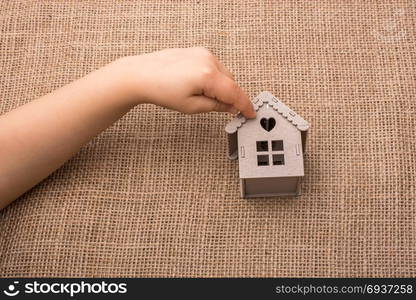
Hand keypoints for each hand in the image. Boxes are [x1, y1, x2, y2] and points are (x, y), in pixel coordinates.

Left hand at [116, 47, 255, 117]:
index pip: (234, 93)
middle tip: (222, 109)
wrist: (142, 74)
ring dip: (221, 87)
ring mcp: (203, 53)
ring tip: (202, 96)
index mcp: (207, 75)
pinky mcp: (198, 51)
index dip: (245, 105)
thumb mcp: (191, 106)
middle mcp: (208, 60)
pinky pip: (215, 67)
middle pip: (231, 83)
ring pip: (224, 74)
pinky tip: (199, 85)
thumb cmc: (161, 90)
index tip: (250, 113)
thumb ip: (216, 107)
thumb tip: (231, 107)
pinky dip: (214, 77)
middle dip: (230, 97)